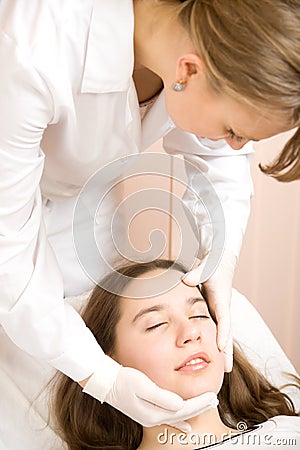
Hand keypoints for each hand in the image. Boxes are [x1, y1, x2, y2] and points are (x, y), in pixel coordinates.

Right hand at [82, 355, 217, 431]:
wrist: (106, 382)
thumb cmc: (123, 380)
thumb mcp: (142, 386)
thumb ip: (161, 397)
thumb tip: (179, 405)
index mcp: (154, 411)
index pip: (184, 409)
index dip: (199, 403)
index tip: (213, 396)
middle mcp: (154, 417)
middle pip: (183, 414)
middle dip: (200, 407)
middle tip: (215, 400)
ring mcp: (150, 416)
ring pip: (178, 416)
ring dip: (193, 411)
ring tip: (206, 406)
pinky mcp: (147, 411)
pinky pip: (169, 419)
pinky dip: (180, 421)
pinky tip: (187, 426)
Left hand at [182, 249, 236, 371]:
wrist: (220, 263)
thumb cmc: (213, 265)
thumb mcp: (206, 267)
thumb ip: (196, 274)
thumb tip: (186, 280)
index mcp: (222, 299)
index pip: (224, 319)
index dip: (223, 334)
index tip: (221, 348)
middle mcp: (223, 308)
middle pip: (227, 333)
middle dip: (228, 351)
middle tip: (227, 370)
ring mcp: (220, 311)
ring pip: (223, 334)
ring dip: (224, 351)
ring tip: (224, 369)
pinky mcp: (216, 312)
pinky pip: (216, 330)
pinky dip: (217, 343)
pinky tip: (214, 355)